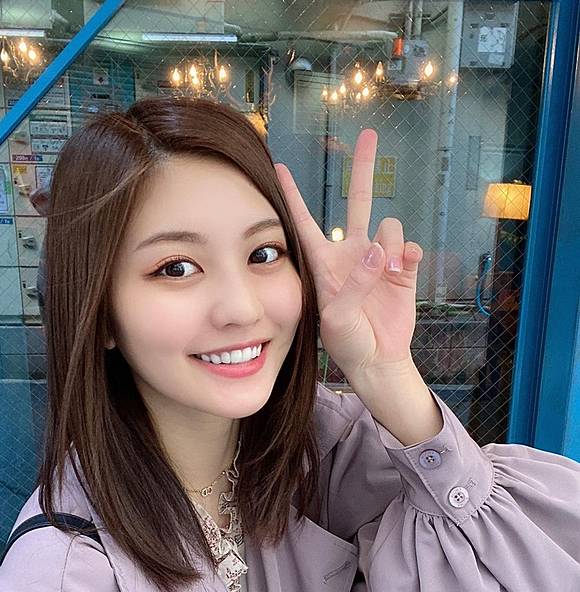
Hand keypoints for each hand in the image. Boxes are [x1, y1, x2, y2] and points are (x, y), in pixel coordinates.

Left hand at [275, 129, 422, 380]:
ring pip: (389, 226)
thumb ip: (356, 283)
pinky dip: (409, 253)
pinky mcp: (403, 269)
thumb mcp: (337, 317)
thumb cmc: (346, 342)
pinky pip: (410, 246)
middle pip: (357, 201)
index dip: (293, 195)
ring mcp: (379, 259)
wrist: (376, 359)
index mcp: (325, 263)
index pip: (305, 222)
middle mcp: (351, 253)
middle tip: (370, 134)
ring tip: (388, 271)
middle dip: (363, 168)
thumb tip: (378, 249)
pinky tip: (403, 267)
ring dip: (391, 242)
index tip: (279, 166)